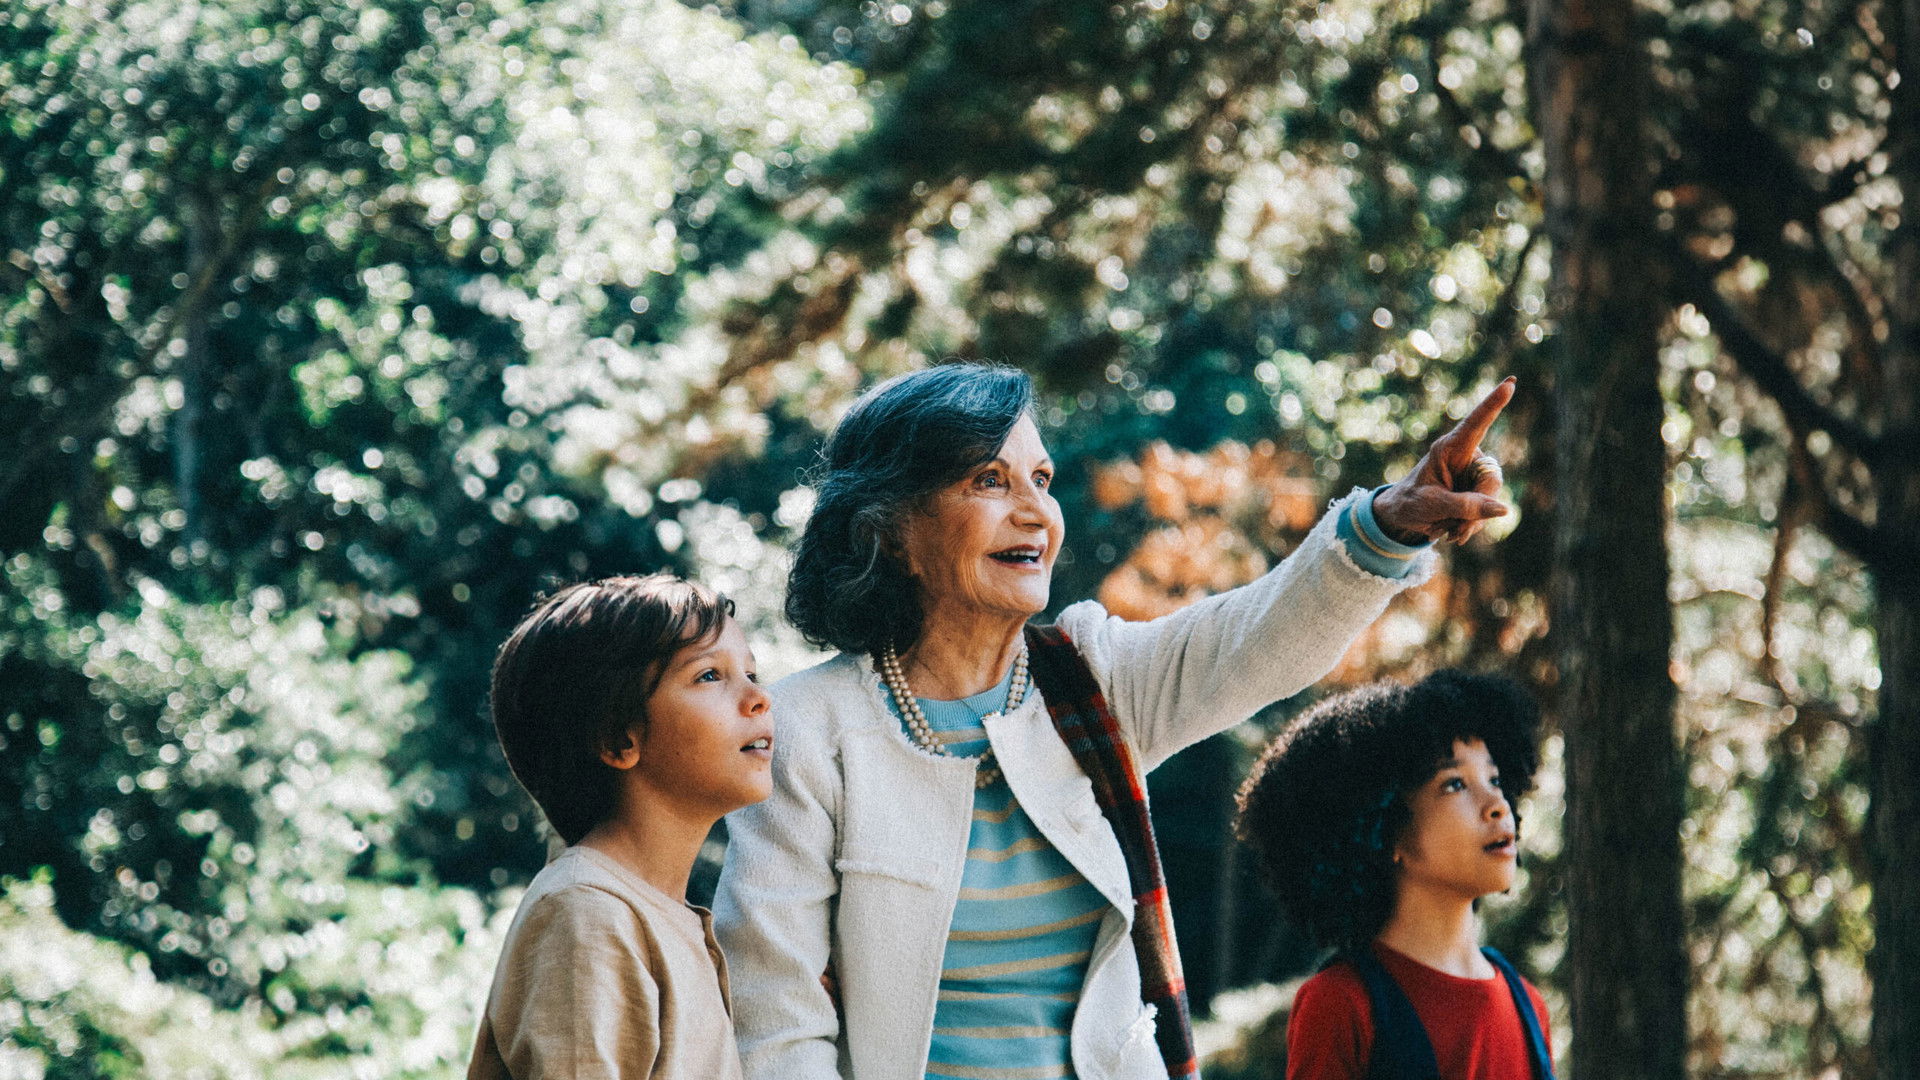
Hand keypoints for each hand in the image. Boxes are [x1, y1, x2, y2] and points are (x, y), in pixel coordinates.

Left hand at [1372, 377, 1514, 544]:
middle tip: (1457, 528)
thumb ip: (1465, 506)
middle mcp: (1466, 457)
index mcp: (1450, 448)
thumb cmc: (1411, 502)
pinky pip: (1488, 510)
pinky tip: (1451, 531)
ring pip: (1491, 498)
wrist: (1404, 518)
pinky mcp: (1477, 492)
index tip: (1510, 383)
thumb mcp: (1432, 505)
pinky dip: (1471, 525)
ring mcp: (1473, 475)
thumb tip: (1503, 510)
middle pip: (1491, 479)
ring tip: (1447, 529)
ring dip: (1471, 520)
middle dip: (1478, 506)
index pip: (1476, 423)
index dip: (1493, 404)